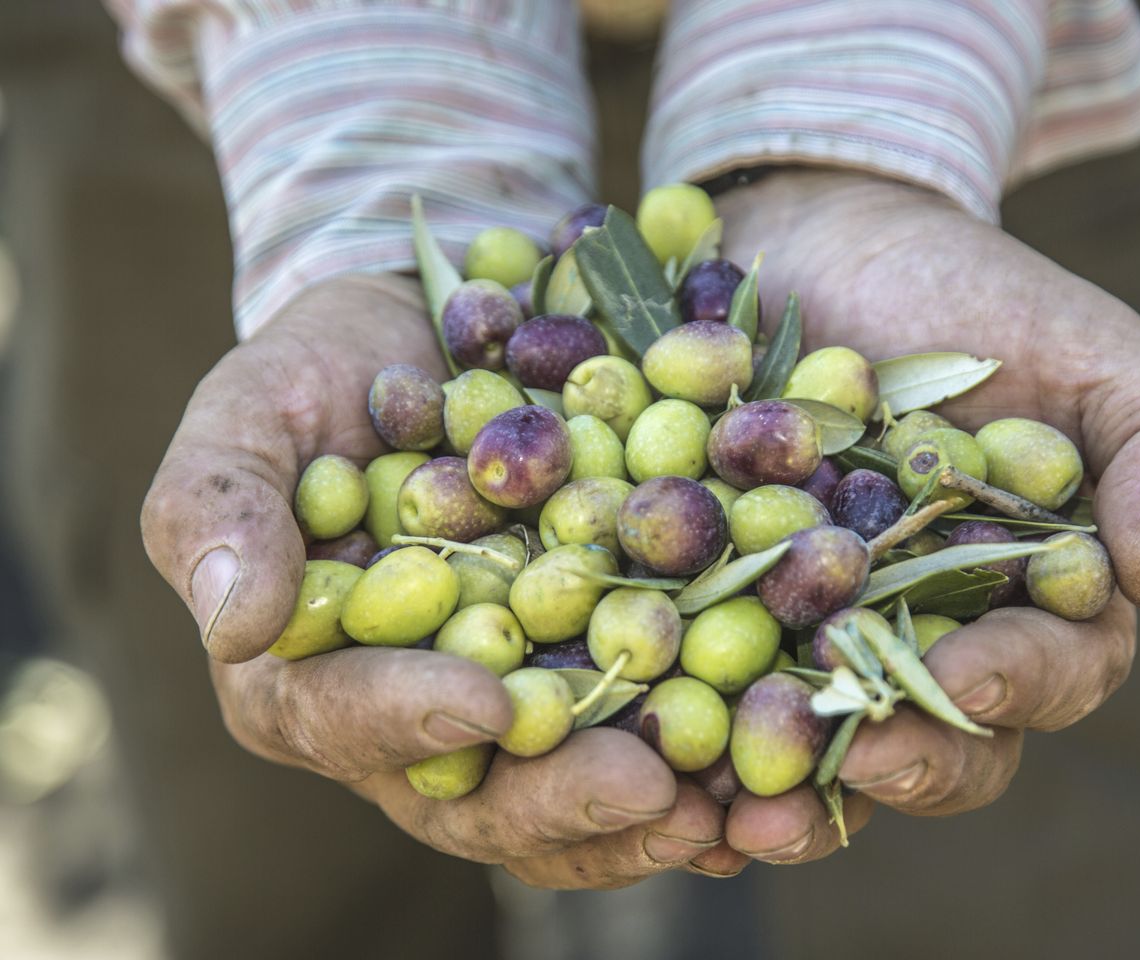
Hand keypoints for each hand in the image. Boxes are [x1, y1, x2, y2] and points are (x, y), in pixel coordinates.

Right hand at [140, 275, 747, 887]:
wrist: (441, 333)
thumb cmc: (324, 375)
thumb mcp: (251, 412)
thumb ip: (217, 505)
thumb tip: (232, 621)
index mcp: (313, 675)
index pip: (346, 720)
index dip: (409, 719)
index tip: (484, 700)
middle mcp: (423, 714)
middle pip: (482, 792)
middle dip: (565, 800)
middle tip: (650, 792)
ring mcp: (522, 698)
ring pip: (579, 787)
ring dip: (661, 813)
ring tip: (738, 812)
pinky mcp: (604, 665)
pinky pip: (657, 726)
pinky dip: (717, 747)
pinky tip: (779, 765)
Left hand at [714, 170, 1139, 861]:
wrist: (818, 241)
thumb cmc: (963, 290)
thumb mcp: (1087, 345)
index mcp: (1030, 593)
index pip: (1047, 670)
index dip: (1012, 686)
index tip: (967, 679)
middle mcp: (925, 630)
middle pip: (929, 731)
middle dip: (898, 762)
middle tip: (852, 773)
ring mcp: (817, 627)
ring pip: (817, 733)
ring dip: (785, 781)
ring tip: (743, 814)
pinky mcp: (721, 603)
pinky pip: (708, 678)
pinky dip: (689, 719)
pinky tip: (659, 751)